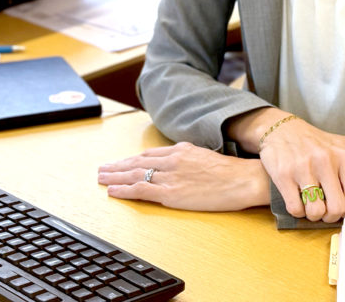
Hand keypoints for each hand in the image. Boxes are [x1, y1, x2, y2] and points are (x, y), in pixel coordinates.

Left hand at [97, 142, 270, 211]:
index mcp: (182, 150)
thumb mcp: (207, 157)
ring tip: (101, 179)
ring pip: (135, 174)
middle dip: (117, 166)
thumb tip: (181, 162)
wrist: (243, 179)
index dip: (132, 159)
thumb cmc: (232, 172)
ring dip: (115, 177)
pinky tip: (113, 192)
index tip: (121, 162)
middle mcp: (172, 160)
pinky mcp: (172, 193)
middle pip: (137, 162)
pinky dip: (124, 190)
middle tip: (102, 169)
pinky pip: (141, 190)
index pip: (150, 154)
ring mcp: (170, 176)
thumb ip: (190, 158)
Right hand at [257, 117, 344, 223]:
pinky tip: (298, 201)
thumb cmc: (317, 141)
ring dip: (313, 215)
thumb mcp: (344, 145)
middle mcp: (325, 161)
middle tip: (326, 211)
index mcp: (343, 155)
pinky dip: (298, 212)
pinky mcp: (284, 175)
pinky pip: (295, 208)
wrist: (282, 129)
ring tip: (311, 206)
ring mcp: (303, 168)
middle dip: (331, 217)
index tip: (342, 209)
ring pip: (316, 211)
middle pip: (337, 209)